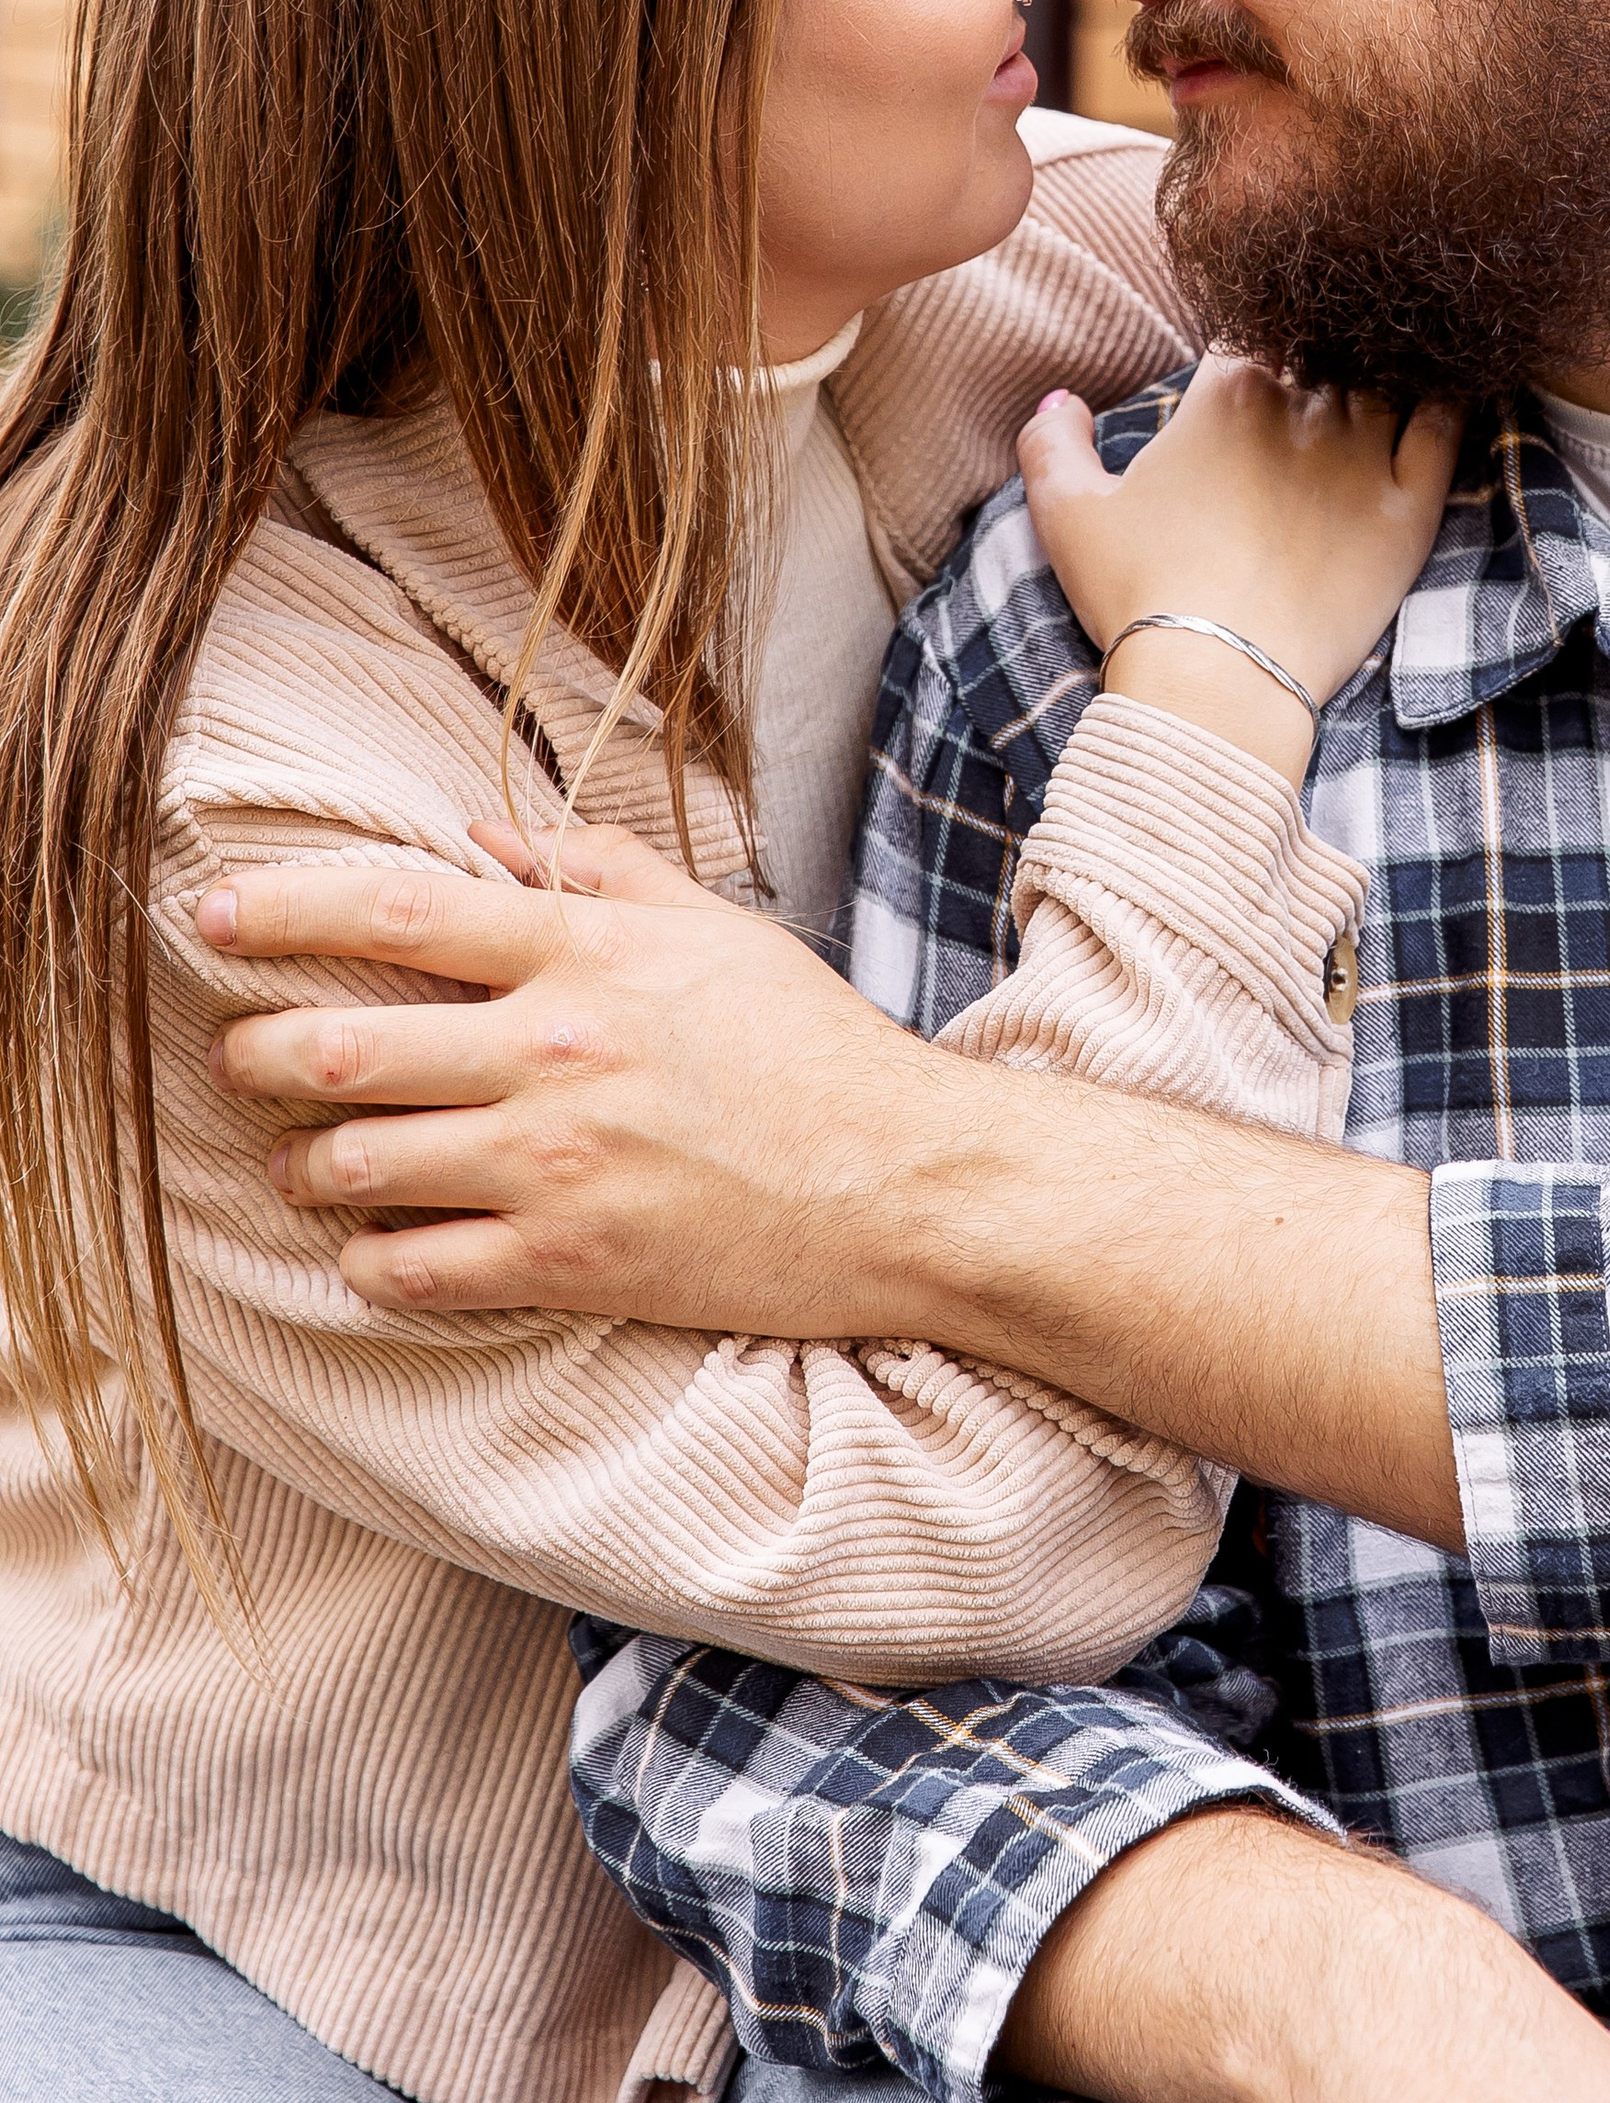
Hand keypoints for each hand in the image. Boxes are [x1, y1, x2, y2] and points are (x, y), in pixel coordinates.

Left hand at [203, 829, 950, 1331]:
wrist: (906, 1184)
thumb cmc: (814, 1051)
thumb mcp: (718, 931)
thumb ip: (597, 871)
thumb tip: (480, 832)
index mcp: (587, 956)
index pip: (397, 909)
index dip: (283, 907)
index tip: (211, 913)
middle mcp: (554, 1053)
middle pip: (339, 1046)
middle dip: (254, 1053)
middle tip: (236, 1056)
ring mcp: (555, 1164)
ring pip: (354, 1165)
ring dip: (300, 1164)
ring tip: (300, 1160)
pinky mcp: (568, 1262)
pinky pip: (409, 1270)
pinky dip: (367, 1260)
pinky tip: (373, 1246)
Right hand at [1020, 364, 1458, 781]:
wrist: (1215, 680)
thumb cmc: (1136, 593)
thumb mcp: (1065, 511)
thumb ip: (1052, 439)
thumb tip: (1063, 398)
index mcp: (1225, 390)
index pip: (1248, 335)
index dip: (1248, 354)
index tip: (1243, 388)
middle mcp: (1301, 405)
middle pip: (1321, 352)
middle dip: (1315, 362)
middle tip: (1306, 399)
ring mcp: (1362, 454)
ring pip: (1384, 378)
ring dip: (1378, 376)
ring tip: (1375, 389)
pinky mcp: (1408, 507)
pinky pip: (1444, 427)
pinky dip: (1445, 401)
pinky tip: (1443, 395)